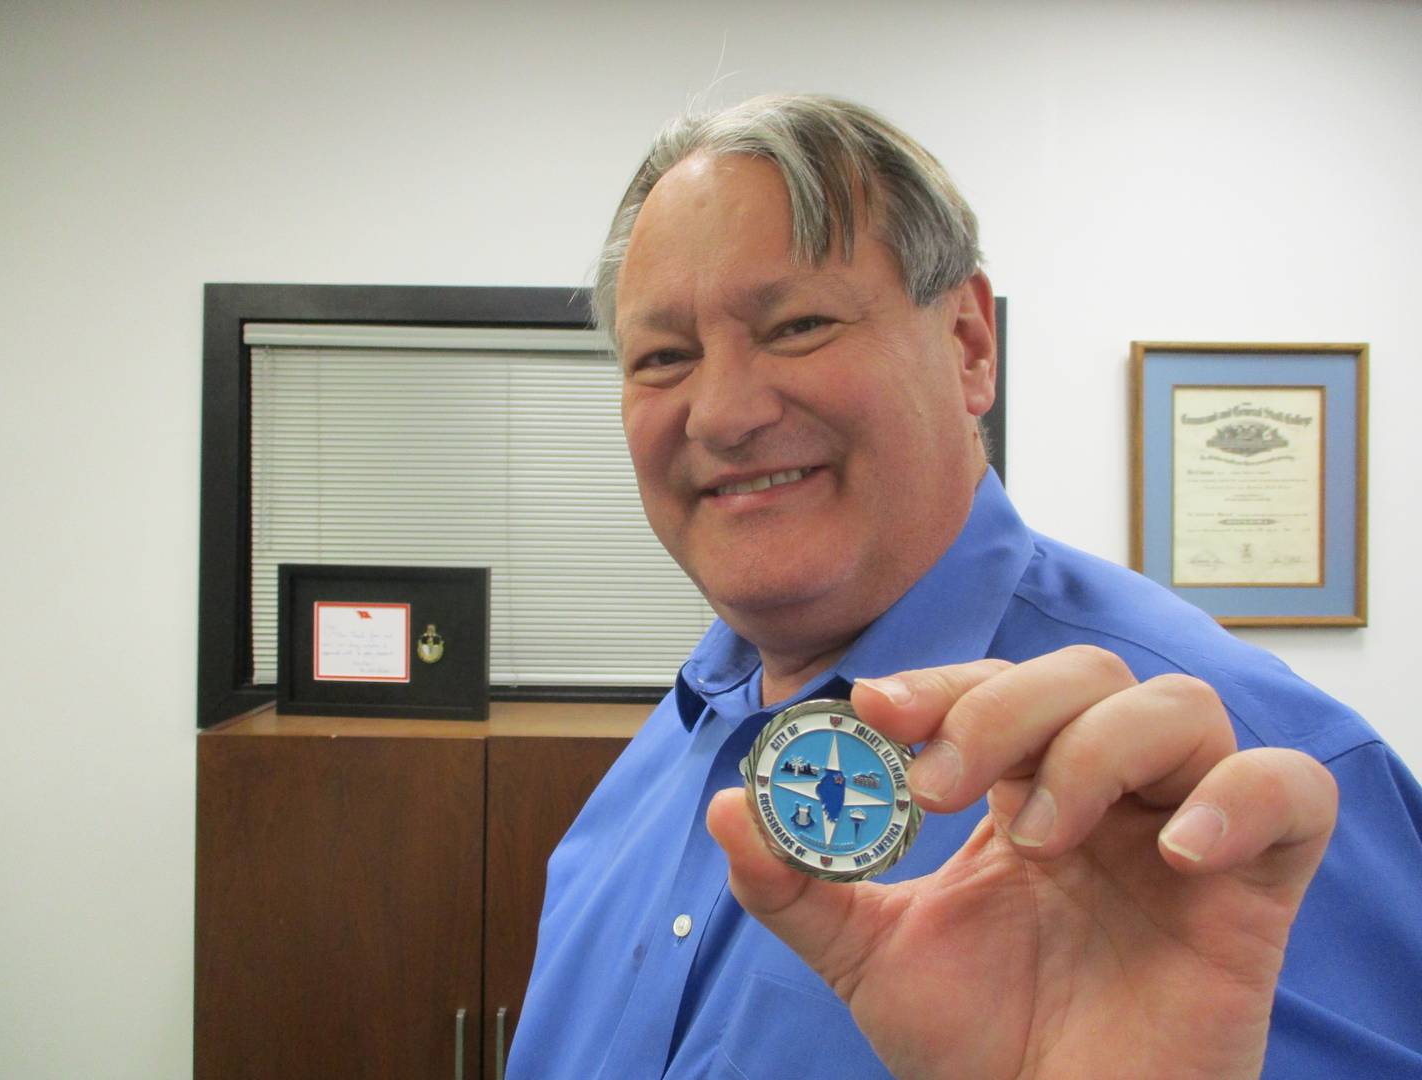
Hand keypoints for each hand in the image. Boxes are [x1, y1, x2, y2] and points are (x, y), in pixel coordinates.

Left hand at [707, 647, 1337, 1078]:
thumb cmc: (978, 1046)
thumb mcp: (867, 957)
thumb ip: (794, 885)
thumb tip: (725, 808)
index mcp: (1023, 794)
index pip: (996, 685)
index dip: (944, 681)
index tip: (878, 706)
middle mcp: (1106, 796)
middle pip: (1085, 675)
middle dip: (1003, 707)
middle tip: (940, 786)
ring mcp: (1183, 832)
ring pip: (1178, 708)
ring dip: (1096, 749)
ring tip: (1043, 839)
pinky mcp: (1256, 888)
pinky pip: (1293, 794)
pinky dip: (1241, 796)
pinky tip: (1177, 853)